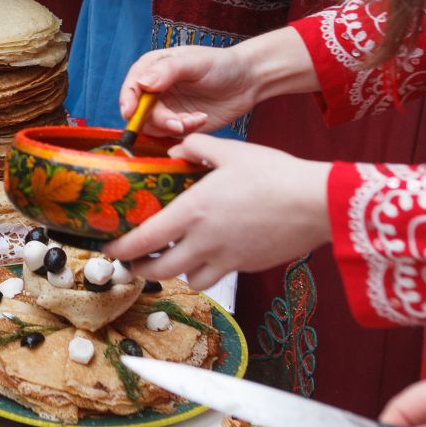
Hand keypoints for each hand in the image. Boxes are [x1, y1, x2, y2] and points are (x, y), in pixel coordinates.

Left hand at [103, 134, 331, 287]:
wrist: (316, 204)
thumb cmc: (274, 175)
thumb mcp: (231, 151)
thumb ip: (197, 147)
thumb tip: (177, 148)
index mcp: (193, 211)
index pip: (143, 240)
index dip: (120, 249)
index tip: (109, 246)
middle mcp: (204, 241)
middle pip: (158, 270)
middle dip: (139, 269)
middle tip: (132, 261)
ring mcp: (226, 258)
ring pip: (187, 279)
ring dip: (173, 272)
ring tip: (170, 258)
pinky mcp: (246, 266)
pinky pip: (215, 277)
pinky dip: (203, 272)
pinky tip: (207, 255)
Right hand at [118, 44, 263, 136]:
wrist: (247, 81)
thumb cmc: (222, 64)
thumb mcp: (195, 62)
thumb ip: (167, 71)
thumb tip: (142, 83)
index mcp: (154, 67)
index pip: (132, 85)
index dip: (128, 99)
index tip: (131, 112)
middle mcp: (156, 88)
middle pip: (140, 110)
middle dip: (157, 119)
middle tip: (179, 123)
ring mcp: (166, 107)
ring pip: (153, 126)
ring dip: (173, 126)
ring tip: (196, 119)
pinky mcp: (178, 122)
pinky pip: (171, 133)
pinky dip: (185, 130)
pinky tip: (201, 119)